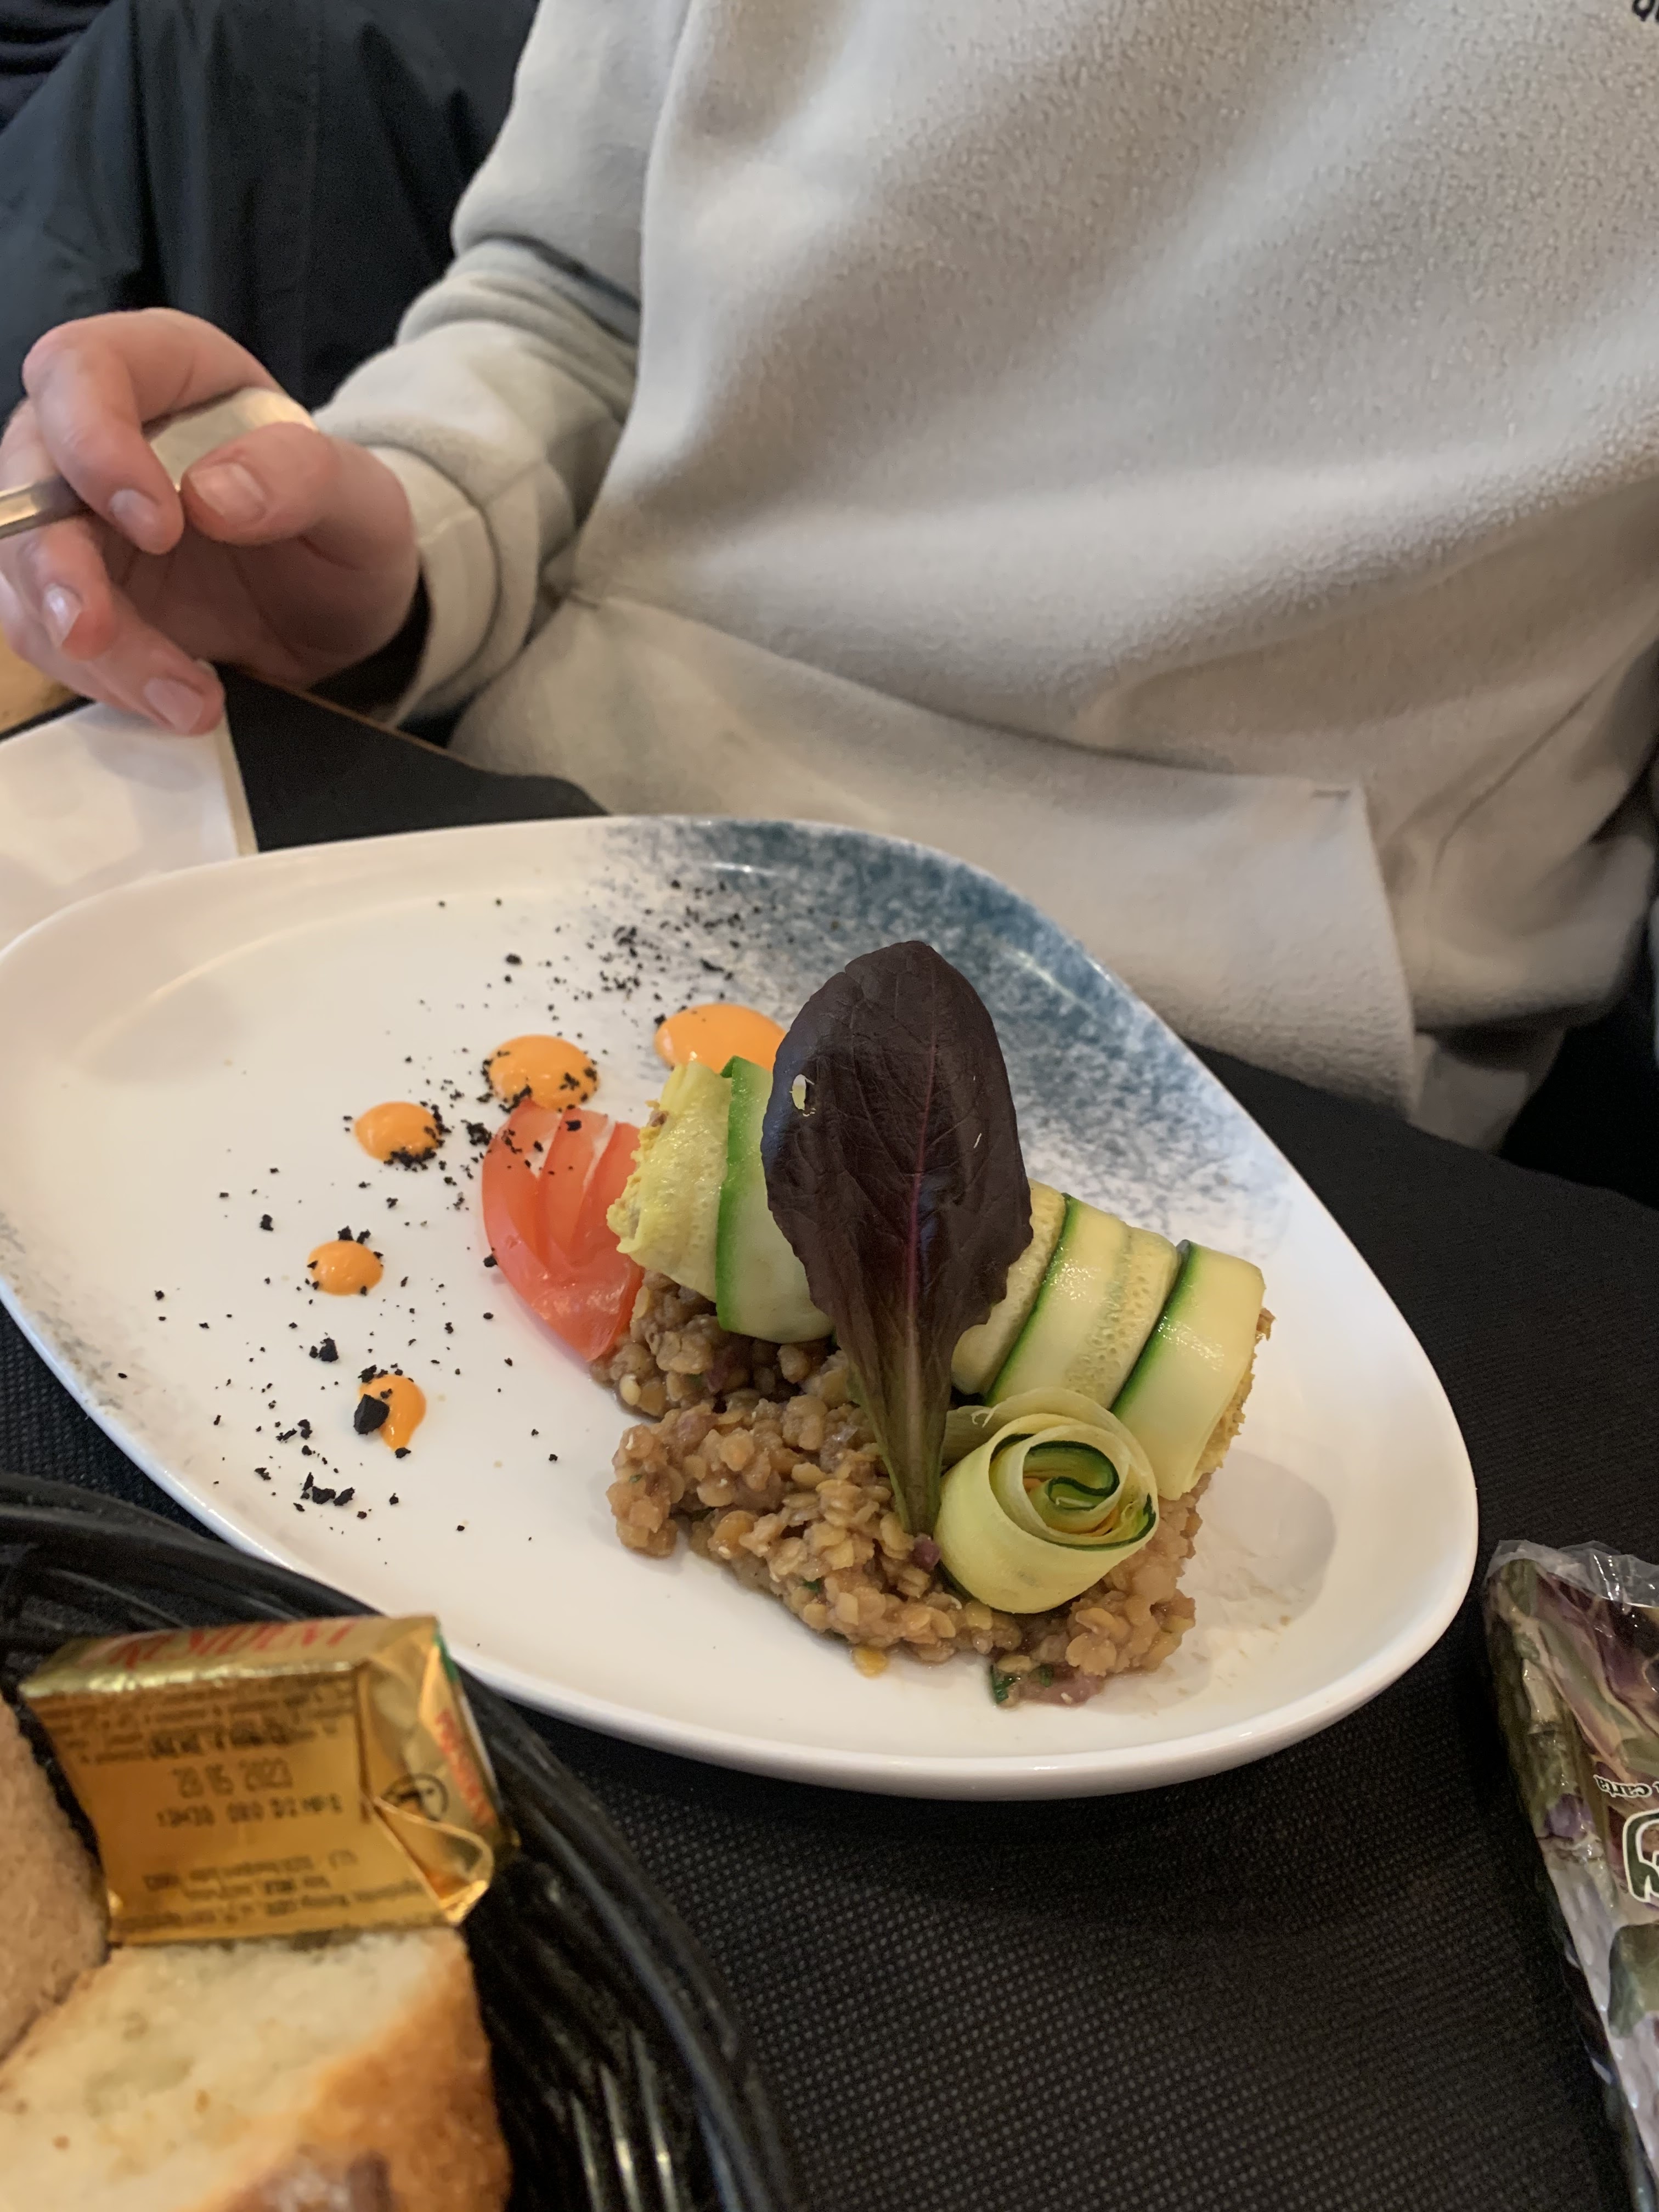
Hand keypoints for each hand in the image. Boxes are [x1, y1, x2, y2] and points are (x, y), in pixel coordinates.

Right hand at [0, 309, 419, 733]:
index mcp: (163, 370)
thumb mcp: (361, 498)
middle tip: (96, 632)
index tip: (156, 522)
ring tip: (188, 698)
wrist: (341, 605)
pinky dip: (109, 682)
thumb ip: (301, 476)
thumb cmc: (344, 526)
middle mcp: (97, 434)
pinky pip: (54, 638)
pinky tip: (180, 703)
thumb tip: (211, 495)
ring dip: (93, 650)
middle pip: (25, 480)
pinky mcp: (80, 595)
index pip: (81, 369)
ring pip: (27, 575)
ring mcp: (77, 520)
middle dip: (54, 566)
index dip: (93, 442)